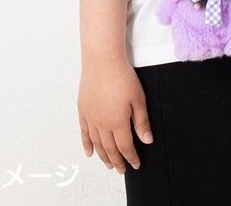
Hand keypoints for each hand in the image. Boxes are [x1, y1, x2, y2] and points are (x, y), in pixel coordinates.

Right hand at [77, 54, 152, 172]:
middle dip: (117, 161)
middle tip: (122, 170)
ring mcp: (90, 117)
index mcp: (117, 122)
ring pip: (96, 144)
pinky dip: (86, 144)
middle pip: (110, 149)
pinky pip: (84, 133)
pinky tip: (89, 152)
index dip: (131, 157)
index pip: (125, 147)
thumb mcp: (138, 99)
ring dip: (103, 156)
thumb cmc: (123, 77)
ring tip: (109, 164)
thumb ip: (141, 122)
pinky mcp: (83, 110)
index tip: (135, 165)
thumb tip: (147, 141)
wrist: (102, 60)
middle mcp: (102, 124)